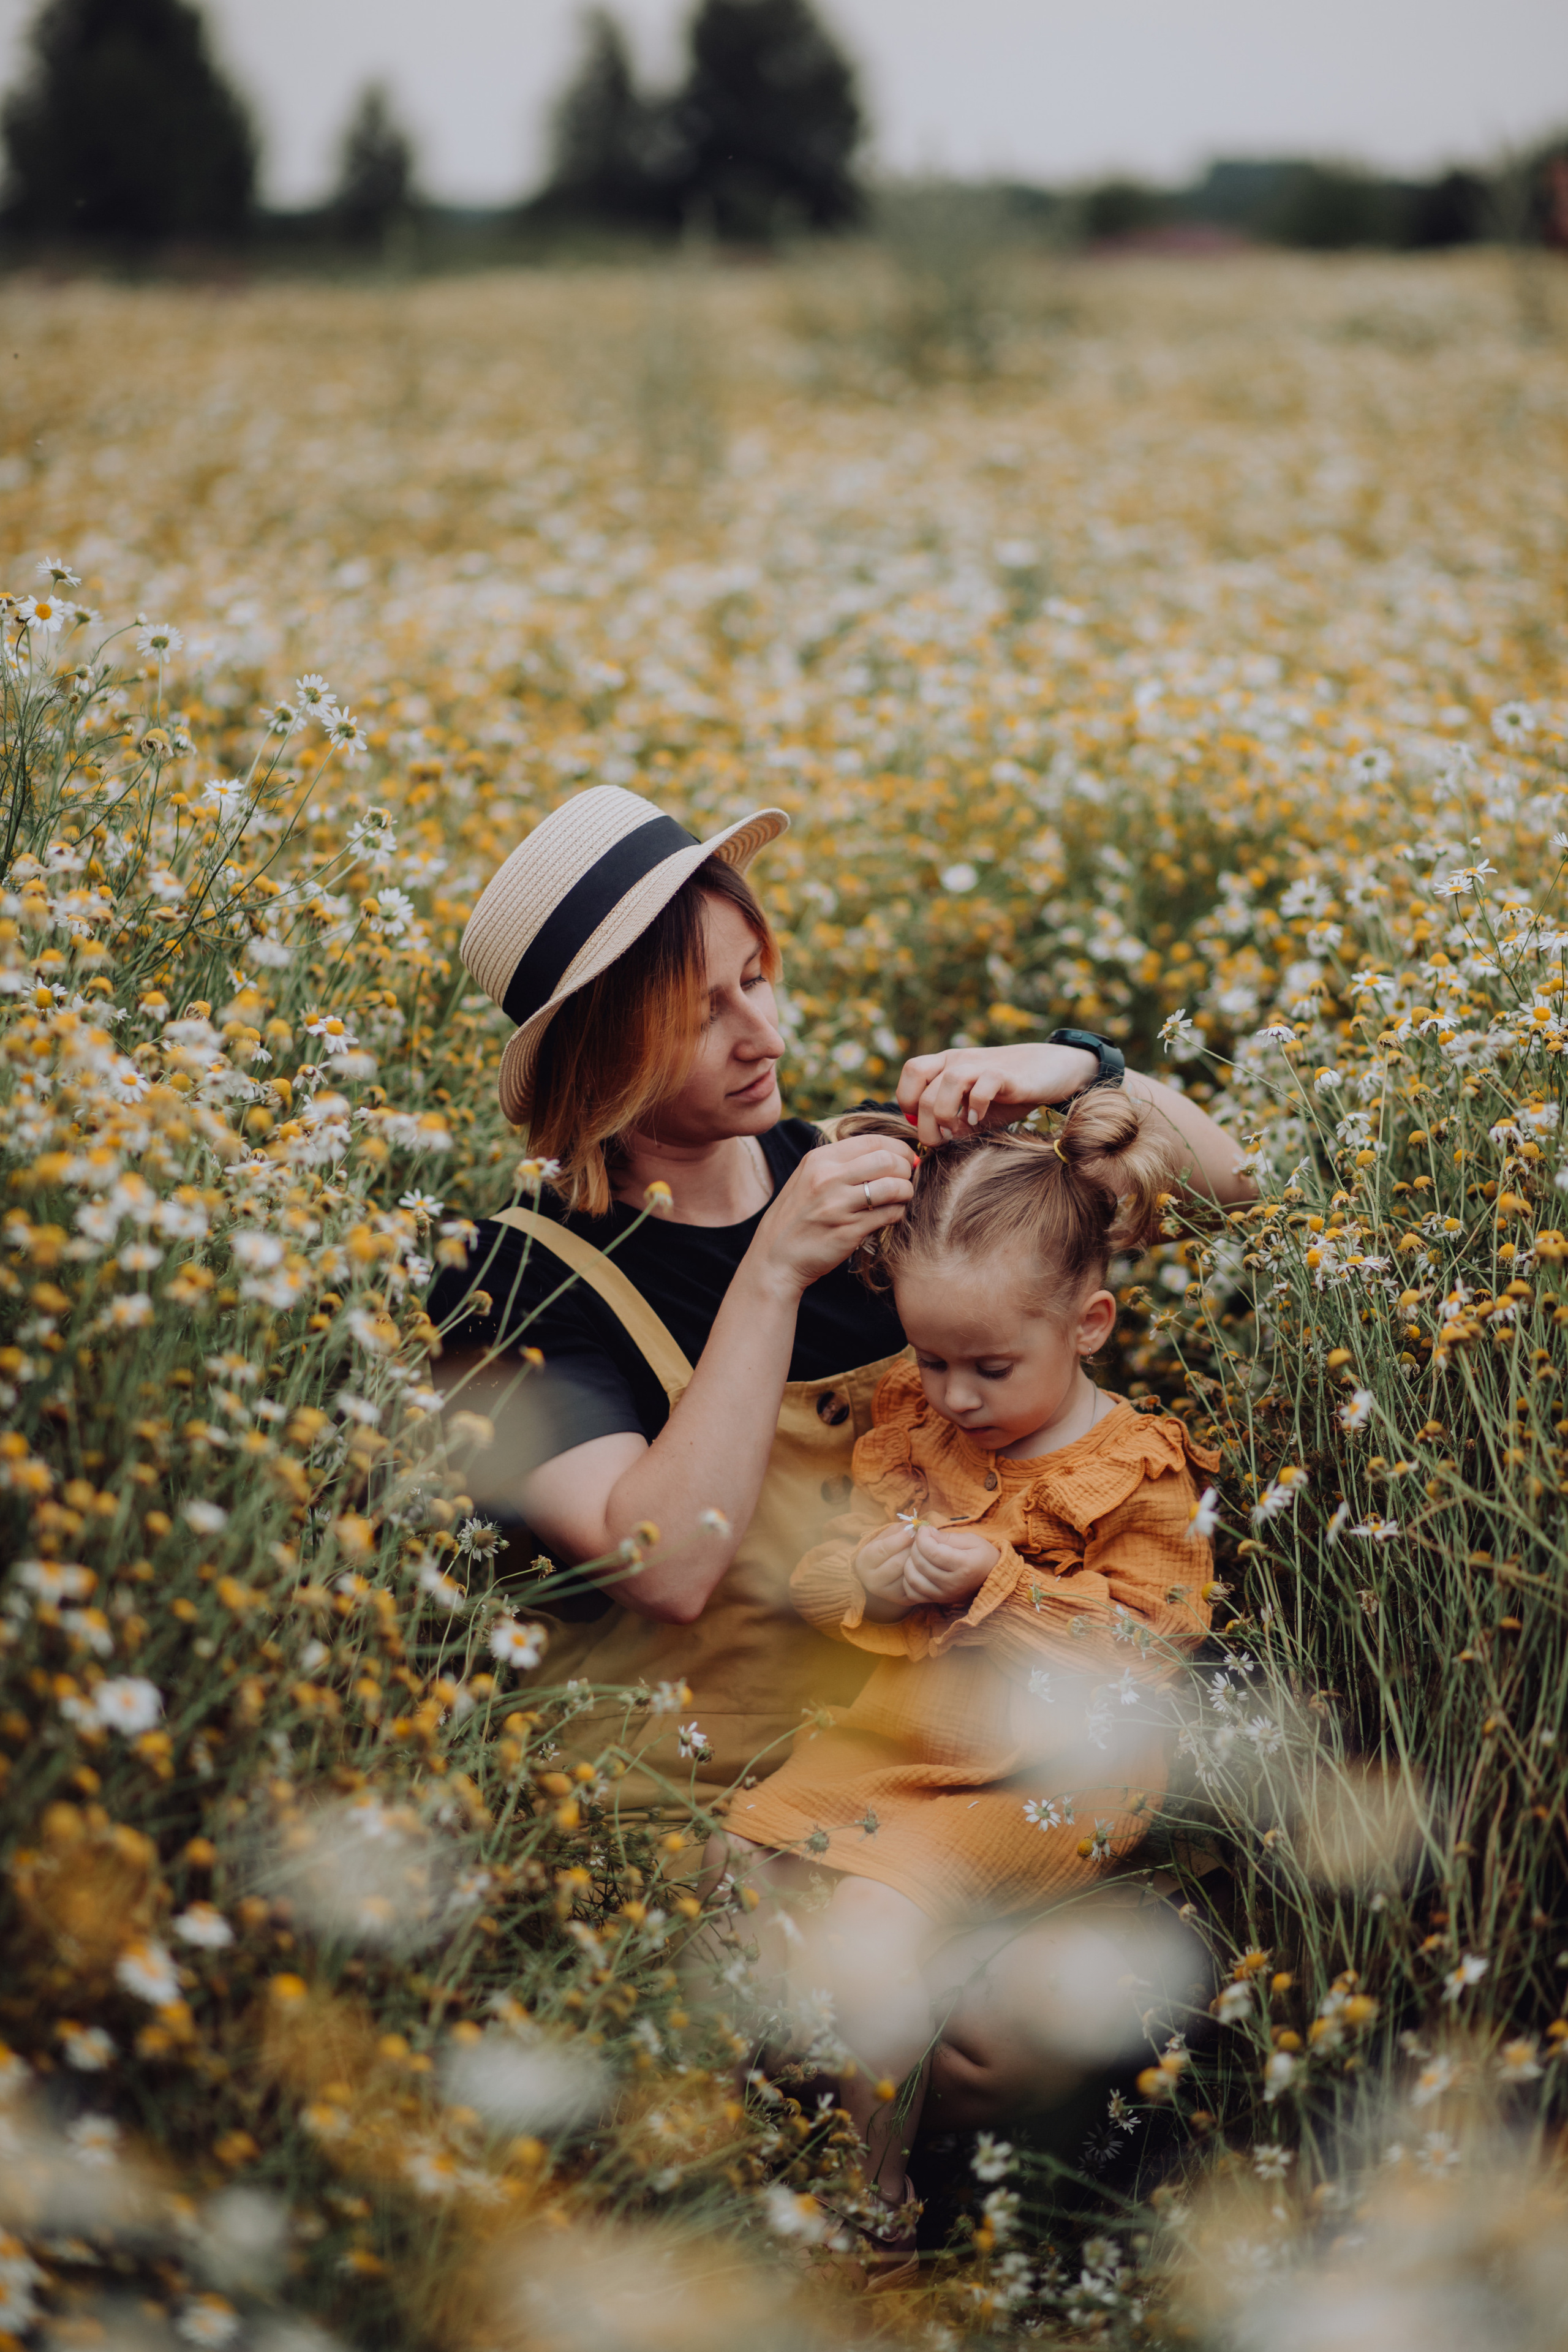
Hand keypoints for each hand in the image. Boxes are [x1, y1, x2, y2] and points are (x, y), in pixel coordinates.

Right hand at [743, 1134, 914, 1299]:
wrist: (775, 1257)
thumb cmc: (796, 1217)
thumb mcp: (808, 1178)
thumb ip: (840, 1164)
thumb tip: (885, 1154)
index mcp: (819, 1159)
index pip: (873, 1141)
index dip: (898, 1148)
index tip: (905, 1158)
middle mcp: (828, 1178)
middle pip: (887, 1160)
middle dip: (905, 1168)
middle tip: (906, 1178)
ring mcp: (838, 1205)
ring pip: (893, 1187)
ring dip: (906, 1191)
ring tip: (901, 1198)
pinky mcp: (849, 1230)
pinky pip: (889, 1214)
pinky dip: (897, 1213)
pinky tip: (890, 1216)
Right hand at [854, 1520, 915, 1620]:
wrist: (882, 1573)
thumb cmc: (885, 1549)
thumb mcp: (886, 1536)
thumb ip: (898, 1530)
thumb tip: (914, 1527)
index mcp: (864, 1562)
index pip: (883, 1550)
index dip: (900, 1539)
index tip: (913, 1529)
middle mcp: (872, 1581)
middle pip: (898, 1563)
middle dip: (912, 1549)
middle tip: (923, 1540)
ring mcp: (887, 1594)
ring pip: (909, 1575)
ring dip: (920, 1561)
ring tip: (925, 1551)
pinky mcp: (903, 1600)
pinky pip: (918, 1585)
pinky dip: (923, 1573)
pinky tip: (924, 1565)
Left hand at [896, 1043, 1098, 1145]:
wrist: (1052, 1070)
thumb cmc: (1007, 1094)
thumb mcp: (974, 1110)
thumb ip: (953, 1122)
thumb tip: (930, 1141)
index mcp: (947, 1064)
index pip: (911, 1074)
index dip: (908, 1102)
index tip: (924, 1124)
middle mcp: (959, 1061)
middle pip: (924, 1088)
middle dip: (925, 1123)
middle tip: (941, 1140)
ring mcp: (982, 1065)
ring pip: (949, 1081)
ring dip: (945, 1113)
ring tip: (956, 1131)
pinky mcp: (1006, 1074)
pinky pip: (983, 1085)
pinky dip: (977, 1106)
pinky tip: (979, 1120)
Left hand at [901, 1523, 998, 1606]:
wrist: (992, 1578)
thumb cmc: (982, 1555)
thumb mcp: (971, 1539)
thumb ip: (946, 1537)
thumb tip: (925, 1532)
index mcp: (964, 1565)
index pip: (932, 1551)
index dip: (922, 1537)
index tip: (924, 1529)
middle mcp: (953, 1584)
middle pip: (920, 1564)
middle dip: (915, 1547)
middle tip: (922, 1540)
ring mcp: (944, 1595)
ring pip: (913, 1579)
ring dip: (909, 1563)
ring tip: (917, 1554)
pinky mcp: (938, 1601)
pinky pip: (913, 1594)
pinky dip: (908, 1581)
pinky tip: (915, 1569)